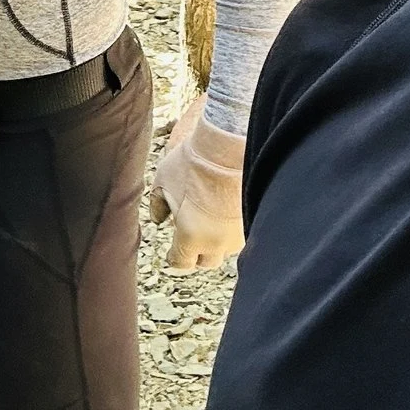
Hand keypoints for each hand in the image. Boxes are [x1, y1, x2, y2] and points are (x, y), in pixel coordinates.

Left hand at [149, 92, 246, 270]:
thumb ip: (158, 207)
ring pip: (225, 248)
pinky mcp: (251, 221)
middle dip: (197, 250)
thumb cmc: (192, 163)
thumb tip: (159, 219)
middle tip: (192, 231)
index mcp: (190, 237)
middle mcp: (216, 242)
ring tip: (211, 216)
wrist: (228, 146)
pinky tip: (226, 210)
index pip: (181, 262)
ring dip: (217, 240)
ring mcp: (237, 234)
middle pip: (205, 261)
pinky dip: (232, 228)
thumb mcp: (162, 182)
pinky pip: (240, 234)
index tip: (174, 248)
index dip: (175, 255)